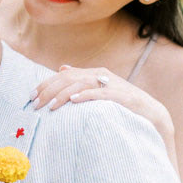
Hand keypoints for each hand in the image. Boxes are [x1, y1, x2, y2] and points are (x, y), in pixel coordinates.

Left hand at [32, 65, 171, 134]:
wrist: (152, 114)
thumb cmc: (122, 105)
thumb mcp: (100, 89)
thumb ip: (81, 79)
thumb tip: (62, 68)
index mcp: (94, 73)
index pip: (64, 75)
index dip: (45, 84)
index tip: (30, 97)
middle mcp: (101, 75)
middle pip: (69, 78)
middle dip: (49, 90)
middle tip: (35, 104)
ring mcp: (112, 85)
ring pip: (81, 85)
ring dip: (63, 95)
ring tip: (50, 106)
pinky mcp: (121, 96)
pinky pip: (101, 94)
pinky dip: (86, 96)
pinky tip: (74, 101)